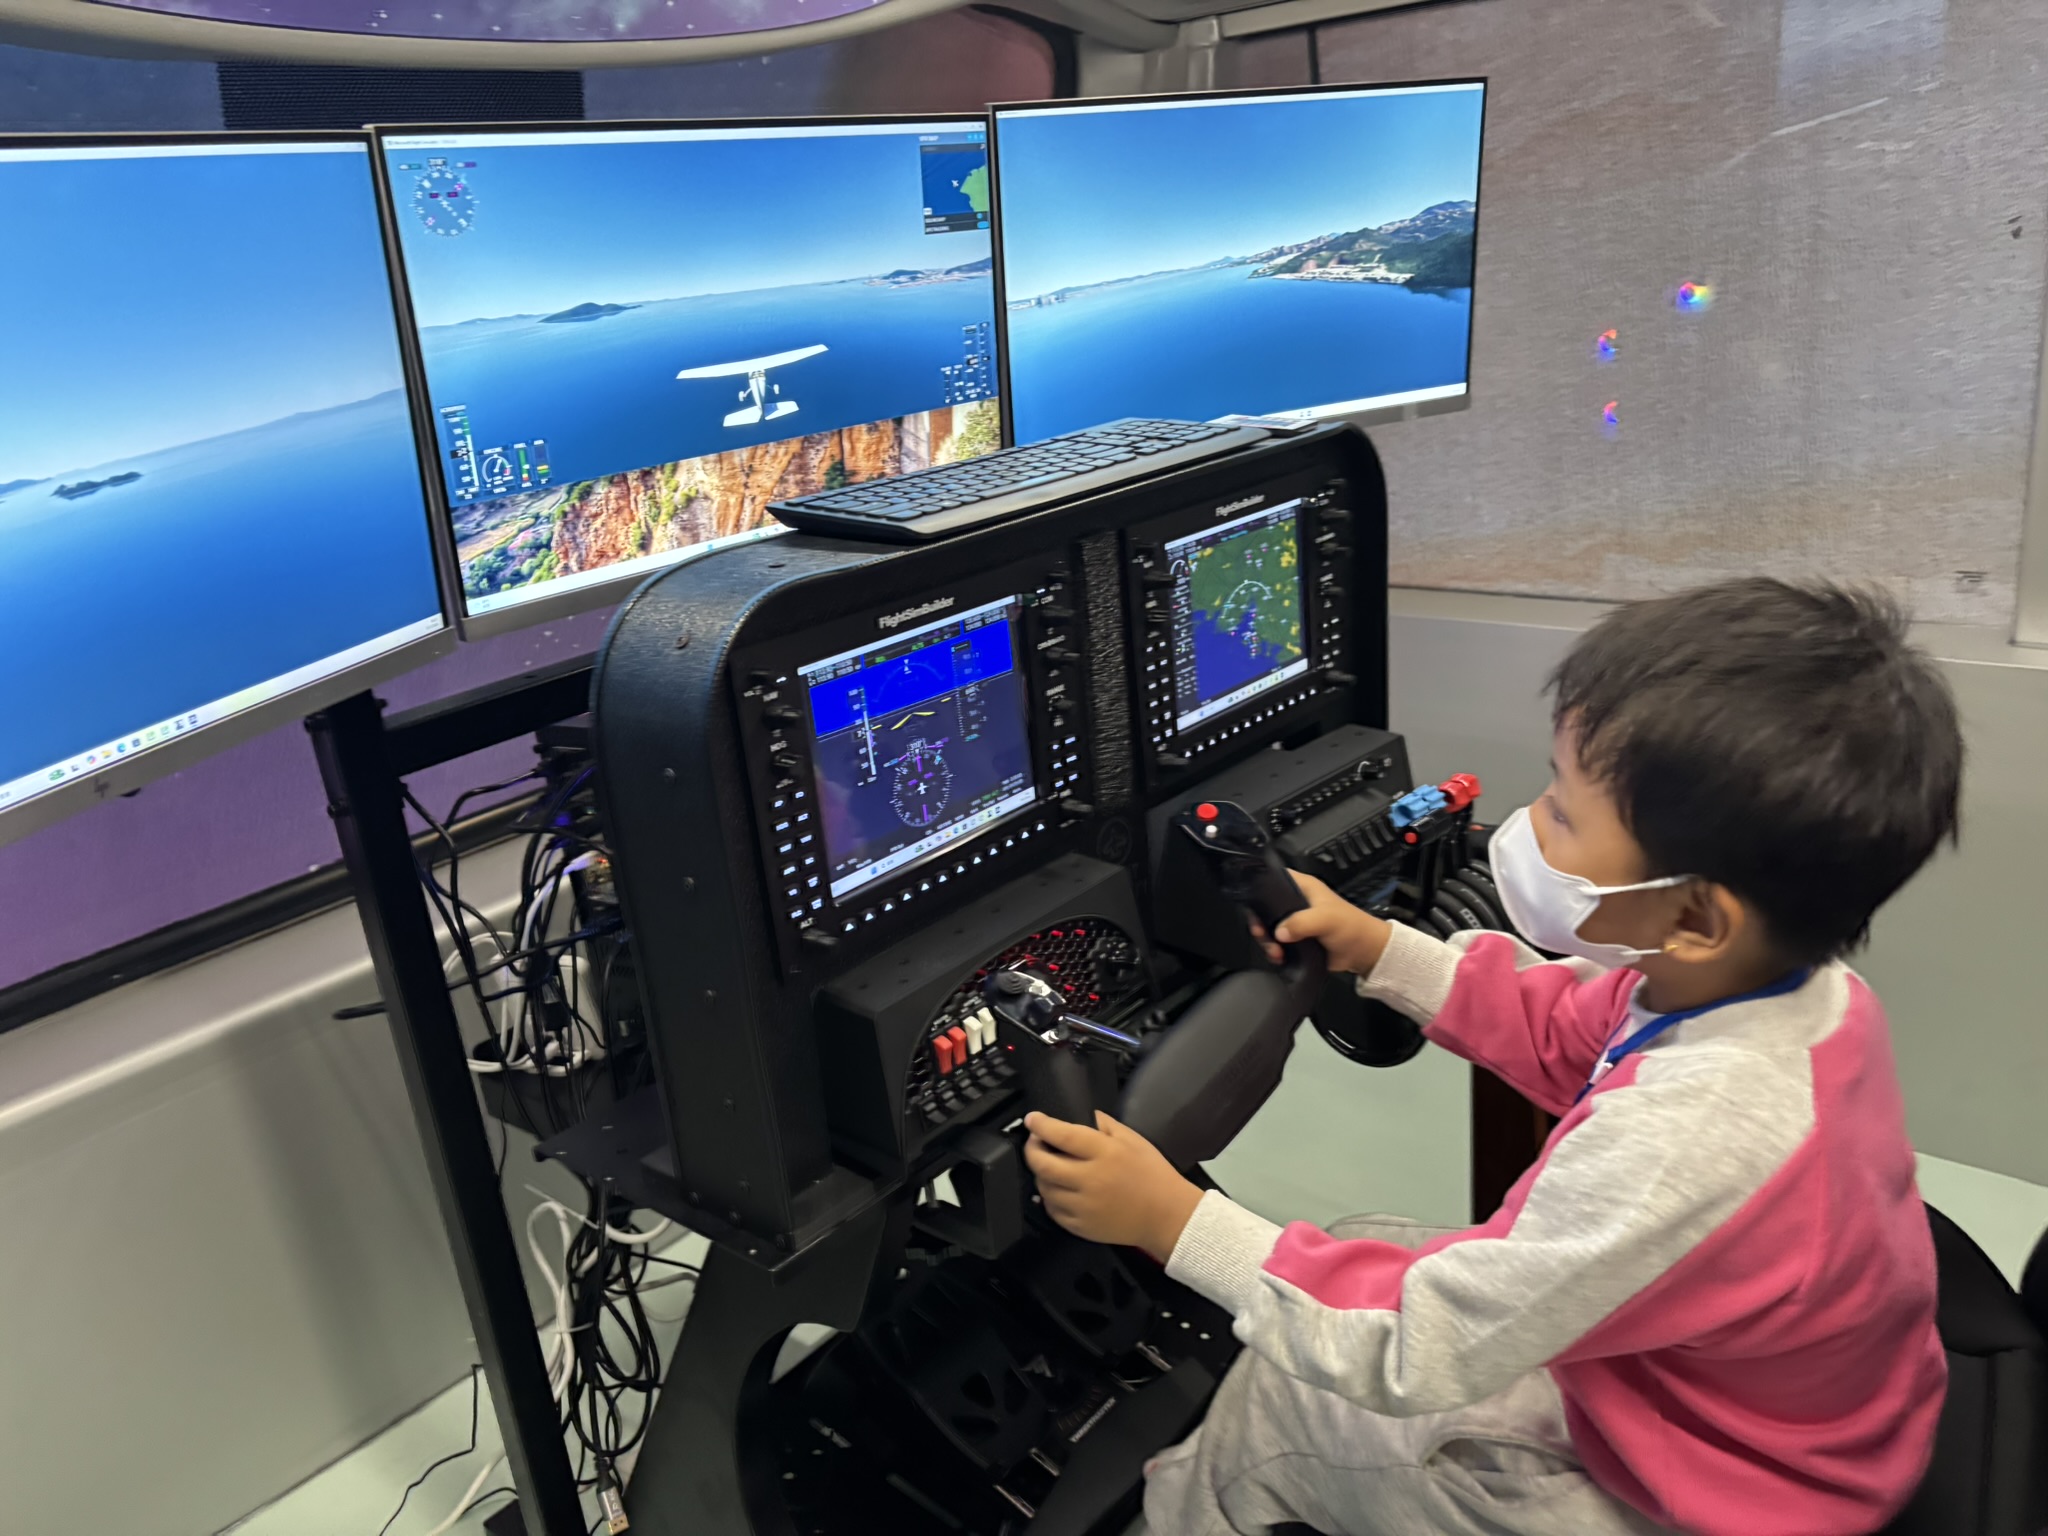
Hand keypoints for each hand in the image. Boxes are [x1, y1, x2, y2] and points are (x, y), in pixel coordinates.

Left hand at [1023, 1111, 1203, 1260]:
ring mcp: (1083, 1206)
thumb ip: (1107, 1125)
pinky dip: (1050, 1198)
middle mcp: (1090, 1180)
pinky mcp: (1081, 1226)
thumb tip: (1086, 1114)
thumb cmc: (1154, 1175)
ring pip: (1044, 1188)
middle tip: (1034, 1142)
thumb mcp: (1134, 1140)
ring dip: (1040, 1174)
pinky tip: (1058, 1189)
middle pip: (1043, 1164)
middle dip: (1031, 1149)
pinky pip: (1053, 1211)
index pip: (1062, 1135)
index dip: (1041, 1125)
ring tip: (1048, 1166)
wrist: (1167, 1216)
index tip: (1032, 1119)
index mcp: (1104, 1153)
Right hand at [1248, 870, 1392, 974]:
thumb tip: (1279, 934)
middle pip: (1265, 907)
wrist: (1364, 952)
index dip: (1259, 886)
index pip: (1274, 878)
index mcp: (1302, 887)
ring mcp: (1295, 922)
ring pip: (1269, 927)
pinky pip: (1277, 943)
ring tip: (1275, 952)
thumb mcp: (1325, 919)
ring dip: (1267, 940)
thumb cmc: (1349, 927)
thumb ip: (1301, 922)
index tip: (1252, 903)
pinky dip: (1274, 950)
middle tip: (1262, 934)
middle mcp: (1295, 902)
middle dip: (1260, 922)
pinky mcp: (1296, 940)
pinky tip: (1278, 957)